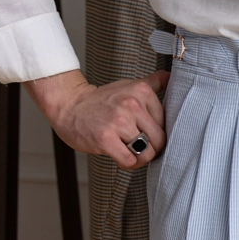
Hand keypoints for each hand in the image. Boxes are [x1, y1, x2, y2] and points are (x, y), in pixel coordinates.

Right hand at [25, 68, 170, 169]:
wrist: (68, 104)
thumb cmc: (101, 100)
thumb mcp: (129, 86)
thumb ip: (152, 83)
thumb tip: (170, 76)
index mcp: (142, 92)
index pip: (166, 124)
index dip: (156, 133)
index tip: (144, 133)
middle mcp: (132, 104)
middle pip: (159, 140)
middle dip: (151, 148)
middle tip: (138, 147)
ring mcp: (119, 122)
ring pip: (146, 152)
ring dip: (139, 158)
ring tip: (129, 151)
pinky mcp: (106, 138)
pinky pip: (129, 161)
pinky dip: (128, 164)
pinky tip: (120, 156)